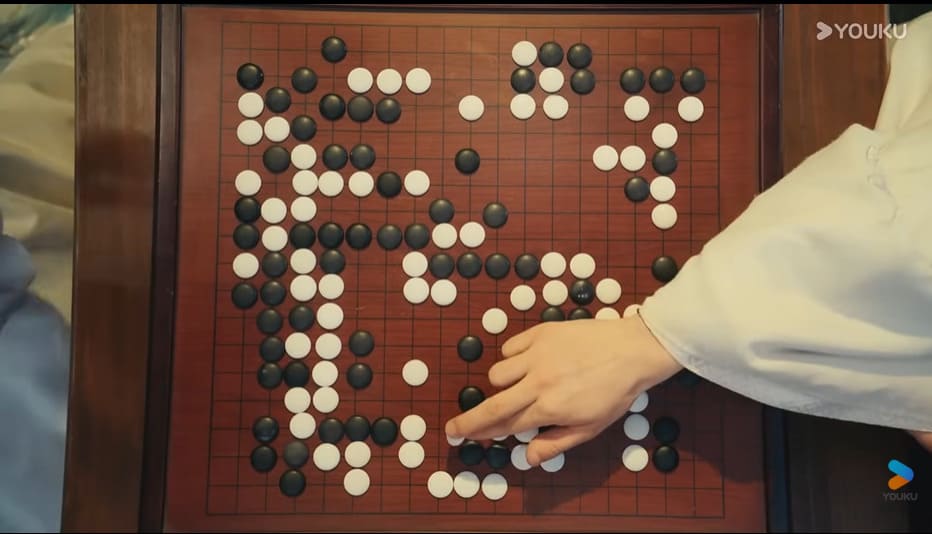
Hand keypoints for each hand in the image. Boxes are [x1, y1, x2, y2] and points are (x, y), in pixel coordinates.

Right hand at [444, 315, 682, 465]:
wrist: (633, 350)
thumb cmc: (615, 392)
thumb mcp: (591, 426)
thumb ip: (556, 442)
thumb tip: (527, 457)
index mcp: (550, 408)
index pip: (506, 425)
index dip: (482, 432)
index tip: (463, 435)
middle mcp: (538, 382)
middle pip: (493, 404)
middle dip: (469, 419)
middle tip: (453, 427)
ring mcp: (537, 355)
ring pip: (498, 373)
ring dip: (501, 384)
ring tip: (517, 386)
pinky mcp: (541, 333)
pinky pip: (511, 348)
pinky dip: (513, 358)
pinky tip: (527, 363)